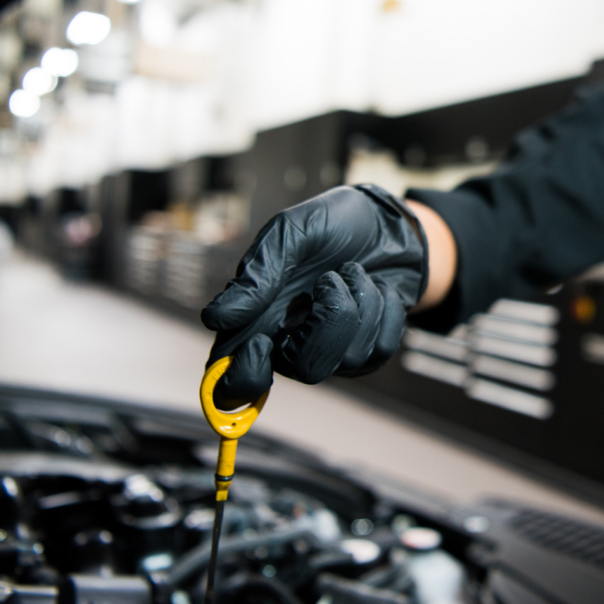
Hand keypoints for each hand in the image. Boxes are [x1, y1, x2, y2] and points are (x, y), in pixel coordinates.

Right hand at [201, 185, 426, 408]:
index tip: (261, 343)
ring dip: (360, 302)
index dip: (243, 379)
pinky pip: (381, 349)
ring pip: (351, 358)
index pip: (234, 382)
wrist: (387, 221)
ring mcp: (333, 350)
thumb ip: (258, 274)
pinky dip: (384, 308)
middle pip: (305, 371)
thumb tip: (215, 319)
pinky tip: (377, 285)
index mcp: (258, 319)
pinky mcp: (369, 349)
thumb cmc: (333, 223)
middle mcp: (292, 342)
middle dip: (327, 324)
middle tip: (329, 280)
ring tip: (352, 269)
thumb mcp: (291, 232)